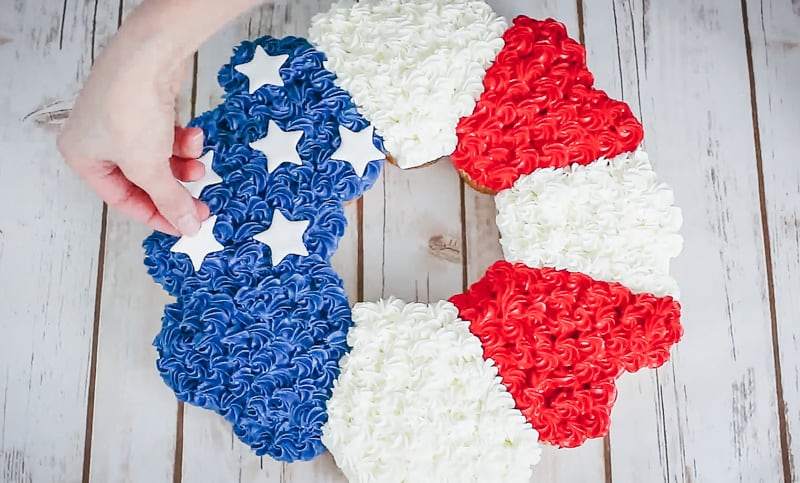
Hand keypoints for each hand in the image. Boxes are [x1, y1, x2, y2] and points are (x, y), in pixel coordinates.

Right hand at [58, 30, 208, 235]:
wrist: (149, 55)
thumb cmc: (131, 110)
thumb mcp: (149, 167)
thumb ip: (170, 201)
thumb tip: (188, 226)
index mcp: (82, 157)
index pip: (122, 200)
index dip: (156, 216)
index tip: (184, 226)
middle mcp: (97, 138)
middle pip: (143, 179)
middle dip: (175, 190)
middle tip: (202, 204)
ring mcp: (121, 119)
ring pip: (158, 157)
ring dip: (183, 165)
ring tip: (200, 166)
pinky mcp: (144, 105)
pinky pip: (165, 135)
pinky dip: (182, 140)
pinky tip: (195, 136)